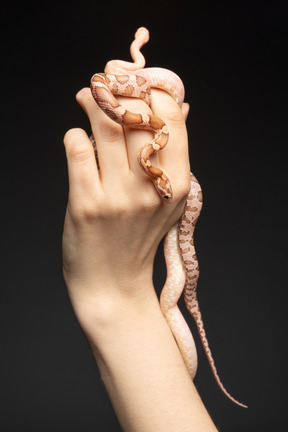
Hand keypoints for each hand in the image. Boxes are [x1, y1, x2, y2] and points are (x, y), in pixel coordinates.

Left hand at [62, 87, 189, 308]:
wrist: (113, 283)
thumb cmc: (139, 238)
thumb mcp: (167, 201)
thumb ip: (173, 155)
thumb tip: (180, 108)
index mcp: (176, 186)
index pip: (171, 122)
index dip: (154, 94)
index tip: (139, 85)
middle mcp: (149, 190)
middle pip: (137, 120)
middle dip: (120, 93)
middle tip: (106, 85)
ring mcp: (117, 198)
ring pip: (107, 129)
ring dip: (94, 103)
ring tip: (87, 96)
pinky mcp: (85, 204)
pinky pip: (78, 151)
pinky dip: (76, 135)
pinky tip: (78, 137)